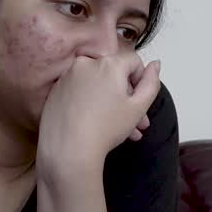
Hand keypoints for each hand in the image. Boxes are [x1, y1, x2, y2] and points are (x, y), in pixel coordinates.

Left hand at [38, 53, 160, 169]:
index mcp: (109, 63)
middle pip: (114, 74)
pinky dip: (90, 103)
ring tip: (120, 128)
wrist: (69, 149)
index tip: (139, 101)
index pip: (133, 62)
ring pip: (97, 84)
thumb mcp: (139, 107)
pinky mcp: (56, 90)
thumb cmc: (106, 128)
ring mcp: (68, 76)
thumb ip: (151, 82)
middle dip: (126, 96)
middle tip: (135, 120)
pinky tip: (97, 124)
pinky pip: (80, 91)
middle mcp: (86, 64)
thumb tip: (155, 64)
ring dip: (110, 101)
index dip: (141, 81)